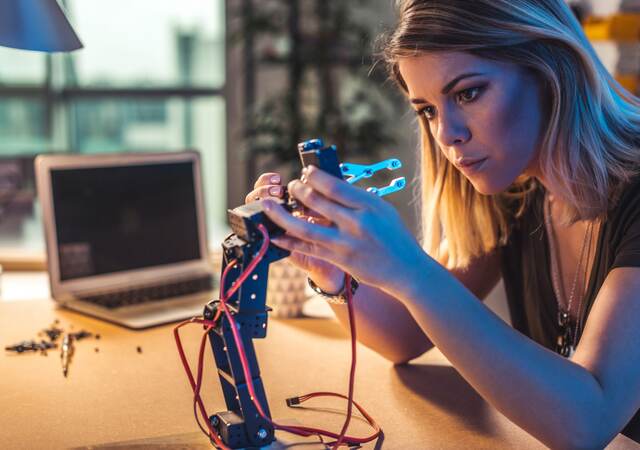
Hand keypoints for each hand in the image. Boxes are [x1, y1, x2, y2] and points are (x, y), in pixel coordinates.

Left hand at [261, 165, 428, 295]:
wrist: (406, 269)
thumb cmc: (394, 236)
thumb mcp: (381, 210)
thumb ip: (356, 199)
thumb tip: (327, 185)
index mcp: (368, 204)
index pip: (334, 186)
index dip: (314, 177)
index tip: (305, 173)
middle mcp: (356, 221)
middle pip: (317, 201)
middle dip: (297, 191)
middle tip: (290, 186)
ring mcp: (346, 242)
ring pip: (305, 226)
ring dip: (282, 215)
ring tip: (268, 205)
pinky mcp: (339, 259)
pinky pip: (308, 248)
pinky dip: (290, 241)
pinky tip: (276, 236)